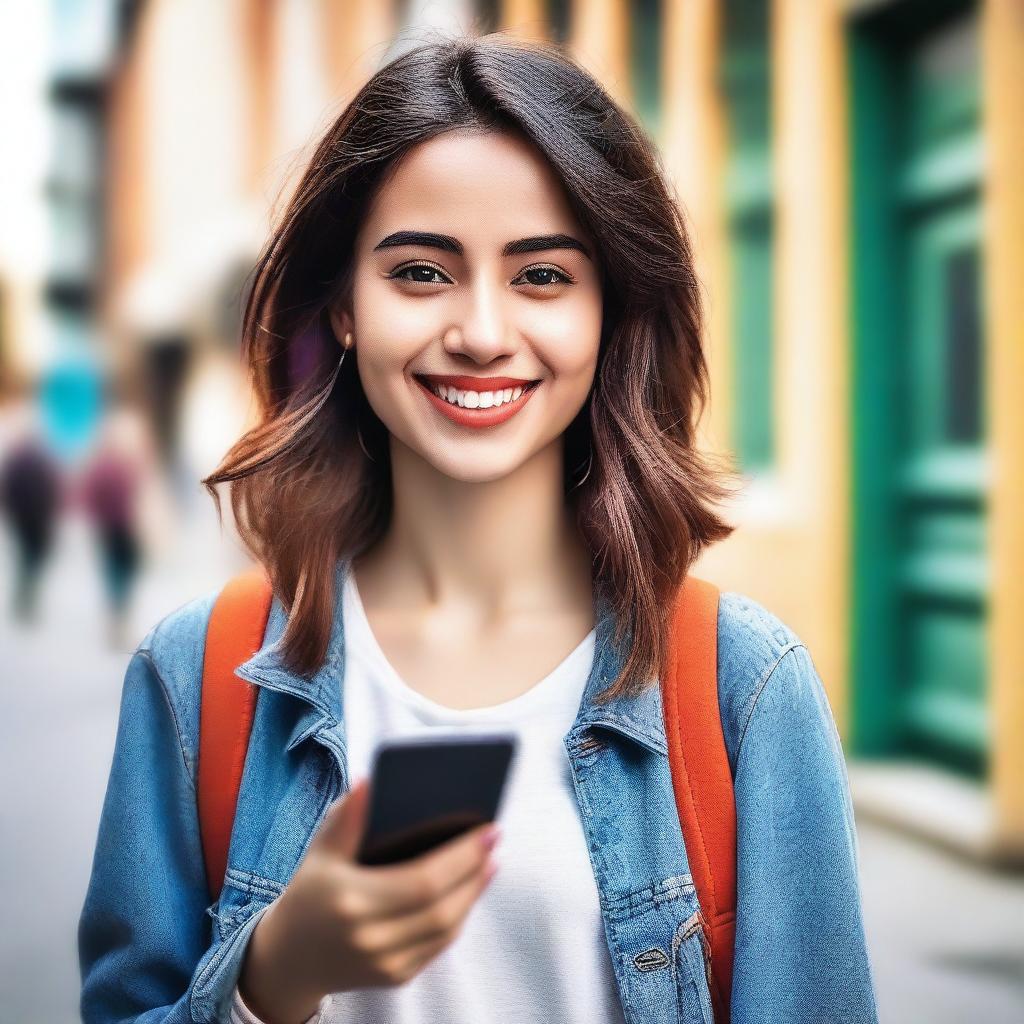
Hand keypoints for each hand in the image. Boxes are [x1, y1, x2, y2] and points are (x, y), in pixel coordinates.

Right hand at [238, 776, 499, 1022]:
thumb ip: (347, 816)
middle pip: (442, 908)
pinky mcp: (396, 978)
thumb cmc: (310, 893)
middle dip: (475, 871)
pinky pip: (439, 944)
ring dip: (474, 892)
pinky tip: (471, 887)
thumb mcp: (321, 851)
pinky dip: (460, 914)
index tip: (488, 828)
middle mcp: (370, 940)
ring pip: (447, 929)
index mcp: (352, 902)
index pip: (423, 881)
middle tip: (495, 837)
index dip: (462, 857)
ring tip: (489, 859)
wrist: (290, 959)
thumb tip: (373, 780)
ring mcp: (385, 964)